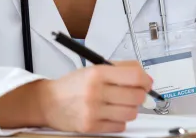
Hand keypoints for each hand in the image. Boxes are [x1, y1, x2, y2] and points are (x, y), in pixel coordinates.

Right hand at [37, 61, 152, 133]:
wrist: (48, 102)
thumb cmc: (73, 85)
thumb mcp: (93, 68)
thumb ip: (119, 69)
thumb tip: (144, 76)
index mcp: (97, 73)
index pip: (134, 76)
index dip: (146, 80)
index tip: (146, 83)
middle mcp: (95, 91)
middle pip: (136, 96)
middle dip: (139, 95)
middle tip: (133, 93)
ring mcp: (93, 111)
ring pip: (131, 113)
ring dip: (129, 109)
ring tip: (119, 104)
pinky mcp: (91, 126)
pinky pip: (120, 126)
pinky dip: (119, 121)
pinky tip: (110, 114)